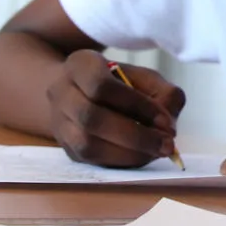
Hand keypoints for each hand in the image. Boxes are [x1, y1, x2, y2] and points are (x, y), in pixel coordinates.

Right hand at [47, 50, 184, 167]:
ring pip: (87, 144)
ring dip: (128, 152)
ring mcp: (59, 122)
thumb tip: (167, 125)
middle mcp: (61, 93)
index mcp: (80, 65)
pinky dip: (121, 161)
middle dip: (135, 136)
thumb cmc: (119, 82)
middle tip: (167, 144)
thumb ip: (162, 93)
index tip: (165, 120)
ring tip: (156, 151)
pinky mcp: (66, 147)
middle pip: (91, 118)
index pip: (101, 85)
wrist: (80, 93)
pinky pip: (91, 160)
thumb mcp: (143, 76)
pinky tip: (142, 156)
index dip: (136, 105)